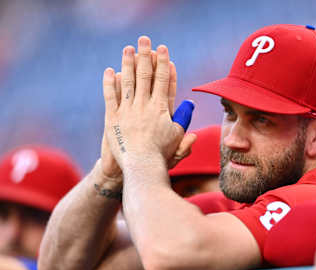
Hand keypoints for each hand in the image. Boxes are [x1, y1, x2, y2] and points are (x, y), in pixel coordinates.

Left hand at [102, 36, 195, 169]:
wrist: (141, 167)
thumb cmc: (162, 156)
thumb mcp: (178, 138)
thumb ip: (184, 120)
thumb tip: (189, 104)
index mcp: (161, 109)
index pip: (163, 82)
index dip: (164, 65)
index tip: (164, 51)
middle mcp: (145, 106)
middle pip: (146, 76)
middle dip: (146, 56)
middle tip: (145, 40)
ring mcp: (128, 111)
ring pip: (128, 81)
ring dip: (128, 63)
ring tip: (128, 48)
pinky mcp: (113, 118)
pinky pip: (111, 96)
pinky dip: (110, 83)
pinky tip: (110, 71)